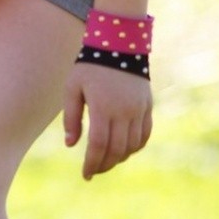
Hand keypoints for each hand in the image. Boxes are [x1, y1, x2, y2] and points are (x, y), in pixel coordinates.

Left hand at [63, 62, 152, 179]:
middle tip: (93, 171)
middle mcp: (124, 111)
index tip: (85, 174)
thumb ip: (71, 117)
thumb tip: (71, 144)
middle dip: (104, 164)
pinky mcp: (147, 106)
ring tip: (106, 162)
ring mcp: (139, 109)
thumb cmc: (89, 66)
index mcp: (103, 107)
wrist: (119, 44)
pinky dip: (135, 147)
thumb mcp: (72, 88)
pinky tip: (123, 151)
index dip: (92, 162)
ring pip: (132, 145)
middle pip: (117, 149)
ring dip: (119, 158)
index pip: (99, 144)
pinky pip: (144, 134)